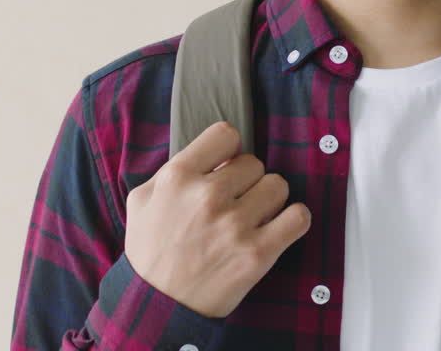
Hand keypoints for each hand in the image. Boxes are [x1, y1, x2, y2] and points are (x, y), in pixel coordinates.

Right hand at [125, 121, 311, 317]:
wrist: (158, 306)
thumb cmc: (151, 252)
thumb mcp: (142, 201)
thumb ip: (173, 170)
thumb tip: (210, 155)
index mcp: (178, 177)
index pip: (226, 134)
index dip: (229, 151)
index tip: (227, 167)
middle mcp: (207, 196)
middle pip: (254, 163)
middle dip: (246, 182)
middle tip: (233, 204)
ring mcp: (234, 225)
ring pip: (278, 186)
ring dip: (269, 201)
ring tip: (252, 218)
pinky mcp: (257, 253)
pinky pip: (298, 217)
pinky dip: (293, 221)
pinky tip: (278, 228)